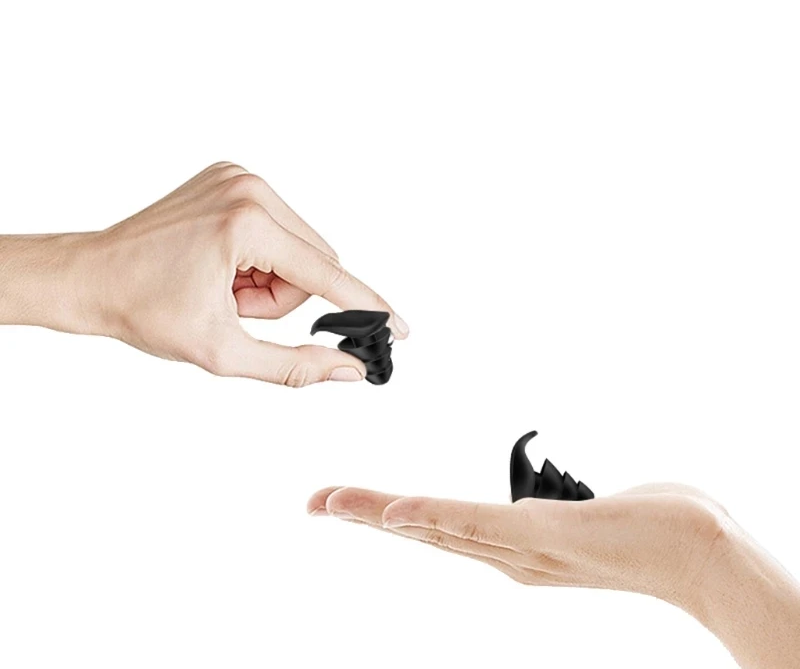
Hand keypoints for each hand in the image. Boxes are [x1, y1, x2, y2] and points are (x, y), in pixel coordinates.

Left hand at [0, 162, 407, 385]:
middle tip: (237, 308)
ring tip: (224, 289)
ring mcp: (239, 176)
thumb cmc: (142, 311)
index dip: (367, 306)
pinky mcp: (231, 177)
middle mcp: (249, 187)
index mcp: (246, 223)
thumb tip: (349, 368)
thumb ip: (294, 365)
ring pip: (299, 245)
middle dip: (287, 296)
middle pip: (316, 258)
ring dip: (273, 279)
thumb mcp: (221, 350)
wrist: (89, 276)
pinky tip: (223, 266)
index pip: (326, 273)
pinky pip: (278, 228)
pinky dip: (261, 258)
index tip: (399, 328)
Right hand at [308, 484, 799, 668]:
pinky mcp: (543, 534)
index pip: (438, 526)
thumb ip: (546, 498)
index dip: (390, 516)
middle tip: (316, 501)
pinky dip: (433, 517)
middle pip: (423, 529)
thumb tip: (533, 487)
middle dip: (366, 514)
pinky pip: (479, 523)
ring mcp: (523, 546)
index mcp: (514, 544)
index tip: (350, 502)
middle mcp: (508, 554)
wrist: (701, 551)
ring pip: (439, 526)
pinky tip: (399, 512)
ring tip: (336, 502)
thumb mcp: (580, 504)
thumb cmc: (650, 525)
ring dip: (382, 513)